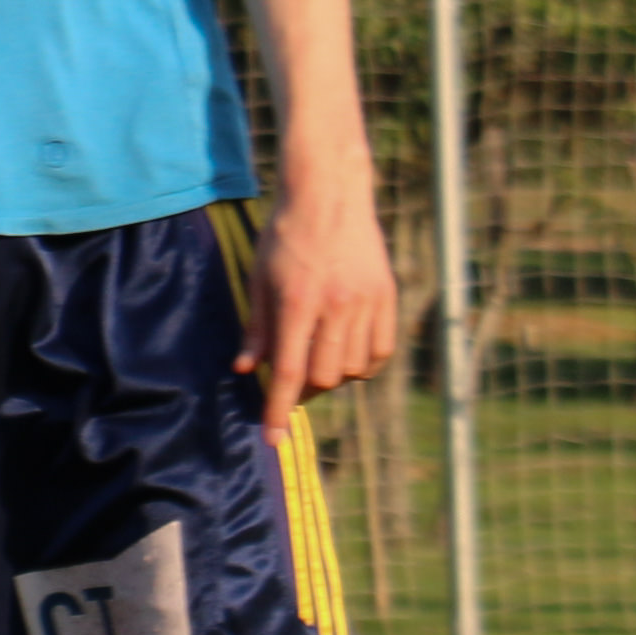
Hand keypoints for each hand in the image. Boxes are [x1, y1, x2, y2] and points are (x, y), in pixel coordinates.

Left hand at [247, 155, 399, 420]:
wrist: (329, 195)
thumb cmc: (284, 236)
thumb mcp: (259, 279)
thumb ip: (256, 327)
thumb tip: (247, 369)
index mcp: (298, 304)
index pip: (289, 372)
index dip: (278, 410)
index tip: (272, 438)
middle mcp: (336, 307)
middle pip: (325, 377)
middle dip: (305, 391)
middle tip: (291, 382)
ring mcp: (367, 302)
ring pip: (354, 368)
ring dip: (334, 377)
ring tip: (317, 361)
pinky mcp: (388, 296)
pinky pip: (381, 350)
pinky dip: (363, 363)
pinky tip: (347, 356)